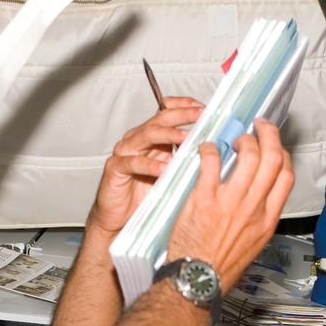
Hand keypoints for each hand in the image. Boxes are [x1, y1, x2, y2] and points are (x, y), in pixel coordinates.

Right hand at [87, 98, 203, 235]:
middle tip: (200, 115)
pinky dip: (149, 165)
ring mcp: (124, 153)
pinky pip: (132, 163)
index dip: (183, 106)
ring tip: (186, 138)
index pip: (165, 113)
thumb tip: (210, 148)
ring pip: (146, 136)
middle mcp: (137, 140)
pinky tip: (163, 168)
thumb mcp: (171, 173)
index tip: (202, 107)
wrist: (119, 219)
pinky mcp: (115, 169)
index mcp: (150, 138)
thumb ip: (184, 158)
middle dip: (181, 115)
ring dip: (168, 135)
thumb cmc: (145, 196)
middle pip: (159, 120)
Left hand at [165, 119, 293, 292]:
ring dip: (242, 139)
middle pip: (273, 158)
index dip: (282, 154)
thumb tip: (257, 195)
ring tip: (233, 140)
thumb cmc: (220, 266)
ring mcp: (230, 203)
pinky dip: (210, 149)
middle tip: (258, 127)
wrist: (198, 280)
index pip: (286, 176)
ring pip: (248, 155)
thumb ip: (258, 217)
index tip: (274, 147)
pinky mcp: (205, 200)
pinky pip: (212, 162)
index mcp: (267, 219)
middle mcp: (253, 208)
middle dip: (268, 134)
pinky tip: (206, 150)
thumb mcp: (253, 244)